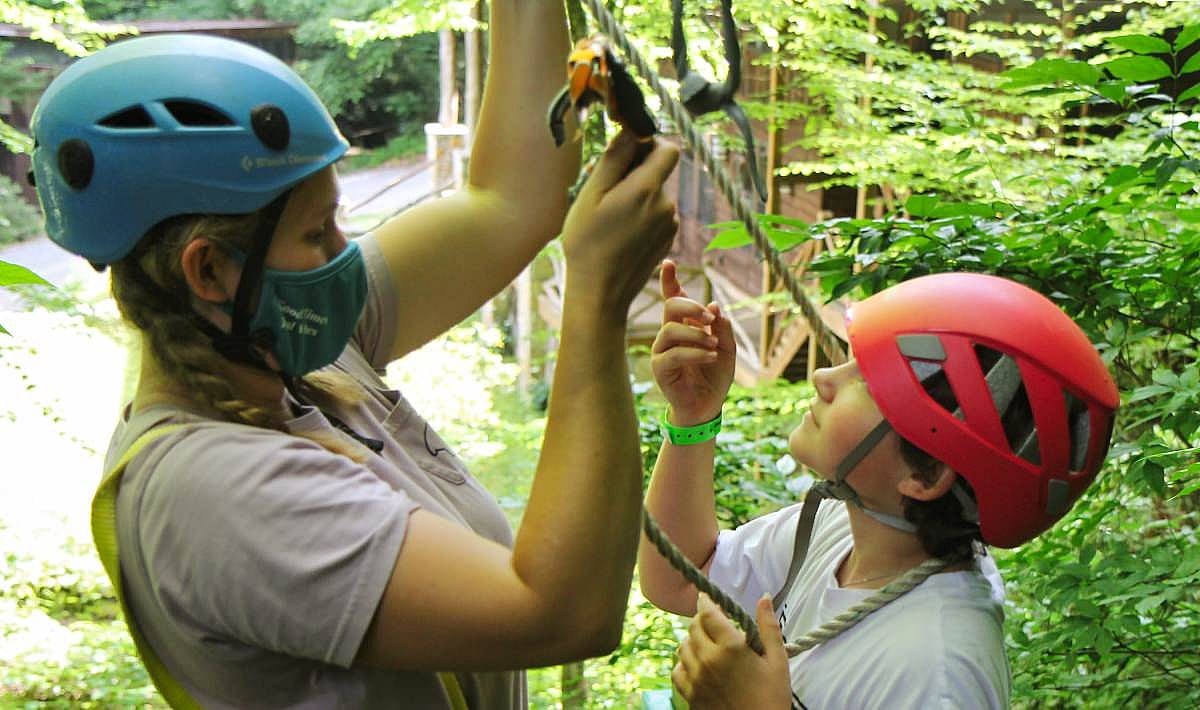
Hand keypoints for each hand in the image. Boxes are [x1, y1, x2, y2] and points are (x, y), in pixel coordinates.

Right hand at [560, 130, 679, 317]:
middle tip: (604, 191)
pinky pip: (657, 214)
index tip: (626, 155)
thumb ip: (614, 159)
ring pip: (656, 194)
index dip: (649, 145)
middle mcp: (666, 205)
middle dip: (634, 173)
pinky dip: (641, 215)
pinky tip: (619, 232)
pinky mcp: (667, 239)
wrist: (600, 292)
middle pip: (658, 172)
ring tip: (608, 216)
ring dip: (636, 196)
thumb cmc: (587, 243)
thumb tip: (632, 131)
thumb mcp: (590, 195)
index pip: (668, 148)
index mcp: (647, 189)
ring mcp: (670, 224)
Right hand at [651, 260, 734, 425]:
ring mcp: (662, 349)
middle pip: (671, 305)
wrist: (707, 406)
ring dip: (696, 334)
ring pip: (671, 329)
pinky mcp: (660, 367)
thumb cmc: (715, 376)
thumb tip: (714, 306)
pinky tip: (710, 356)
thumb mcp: (727, 349)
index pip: (674, 297)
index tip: (669, 262)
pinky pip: (673, 353)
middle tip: (710, 318)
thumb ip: (722, 328)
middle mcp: (670, 333)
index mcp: (686, 324)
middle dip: (691, 306)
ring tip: (713, 345)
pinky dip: (695, 352)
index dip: (669, 279)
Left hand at [673, 594, 791, 709]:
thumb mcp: (778, 661)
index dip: (705, 601)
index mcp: (731, 648)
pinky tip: (696, 664)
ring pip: (683, 646)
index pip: (708, 614)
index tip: (706, 597)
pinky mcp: (690, 695)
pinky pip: (677, 670)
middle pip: (694, 627)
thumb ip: (768, 626)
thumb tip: (764, 597)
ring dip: (693, 639)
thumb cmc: (773, 698)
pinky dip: (683, 662)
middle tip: (712, 621)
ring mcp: (696, 678)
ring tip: (706, 642)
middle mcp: (708, 660)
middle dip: (701, 619)